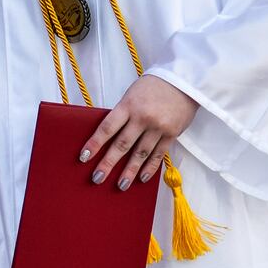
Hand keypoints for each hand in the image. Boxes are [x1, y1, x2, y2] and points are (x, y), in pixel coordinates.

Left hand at [80, 75, 198, 188]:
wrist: (183, 82)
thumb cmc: (153, 86)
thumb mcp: (131, 95)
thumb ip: (122, 114)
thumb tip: (109, 136)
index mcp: (128, 105)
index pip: (107, 128)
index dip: (95, 143)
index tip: (84, 157)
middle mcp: (142, 118)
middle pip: (122, 144)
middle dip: (108, 163)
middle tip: (97, 178)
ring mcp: (158, 127)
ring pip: (140, 153)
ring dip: (130, 171)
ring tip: (120, 185)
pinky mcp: (172, 134)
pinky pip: (159, 154)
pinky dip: (150, 167)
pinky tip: (142, 178)